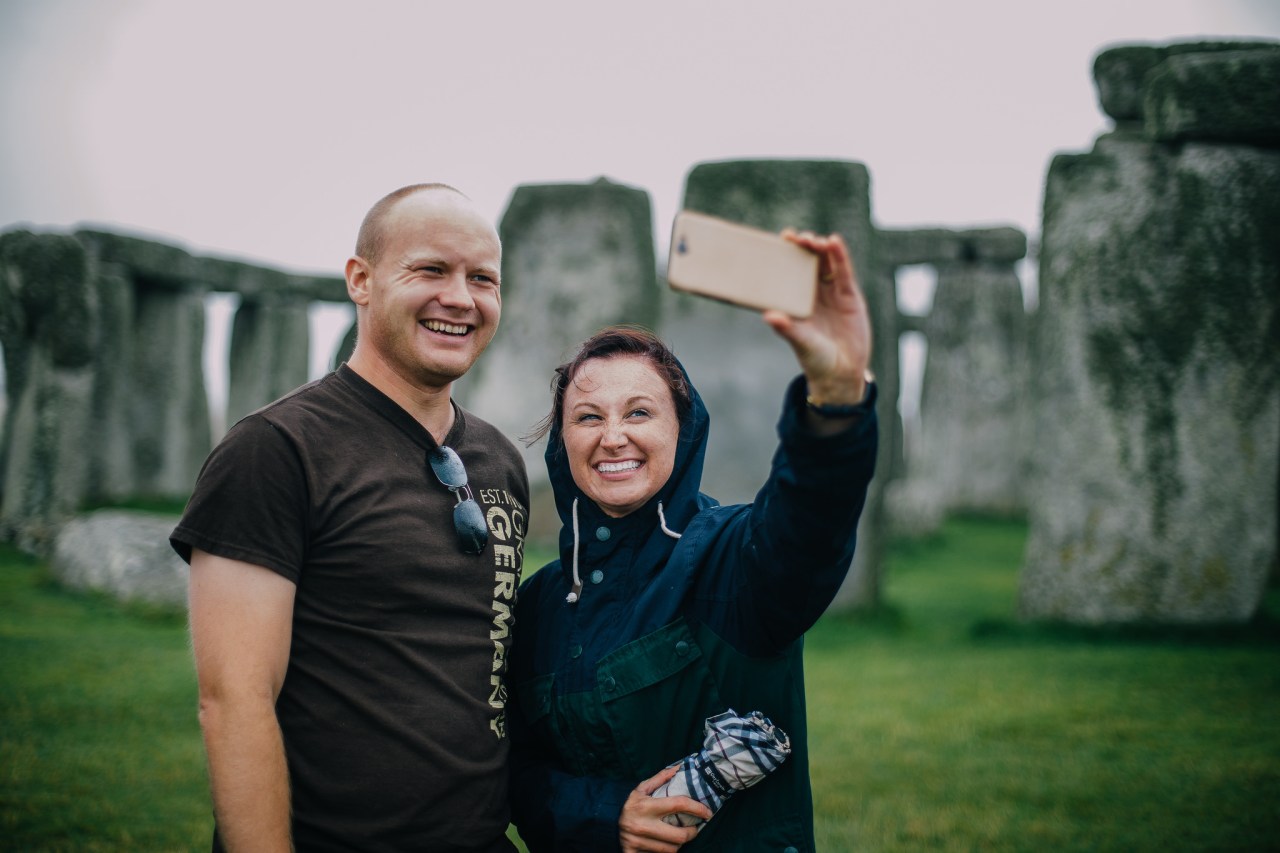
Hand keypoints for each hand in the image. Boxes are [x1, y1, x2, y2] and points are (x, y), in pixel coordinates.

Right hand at [618, 765, 712, 852]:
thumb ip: (660, 778)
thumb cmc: (630, 804)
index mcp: (645, 806)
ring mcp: (637, 842)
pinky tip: (664, 846)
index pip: (678, 805)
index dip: (697, 808)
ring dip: (679, 844)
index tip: (708, 812)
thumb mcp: (641, 789)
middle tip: (694, 829)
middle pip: (679, 835)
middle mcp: (642, 825)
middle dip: (692, 833)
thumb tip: (679, 767)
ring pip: (671, 850)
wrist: (605, 822)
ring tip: (678, 837)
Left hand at [764, 230, 872, 406]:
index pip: (786, 273)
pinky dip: (839, 256)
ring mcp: (830, 293)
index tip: (780, 240)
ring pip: (824, 264)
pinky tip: (834, 242)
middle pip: (805, 263)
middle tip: (796, 238)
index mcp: (794, 302)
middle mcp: (810, 294)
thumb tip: (769, 316)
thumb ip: (788, 329)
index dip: (784, 255)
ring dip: (820, 249)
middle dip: (801, 248)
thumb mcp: (801, 342)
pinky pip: (843, 272)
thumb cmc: (815, 359)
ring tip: (815, 241)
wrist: (842, 373)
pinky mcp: (848, 296)